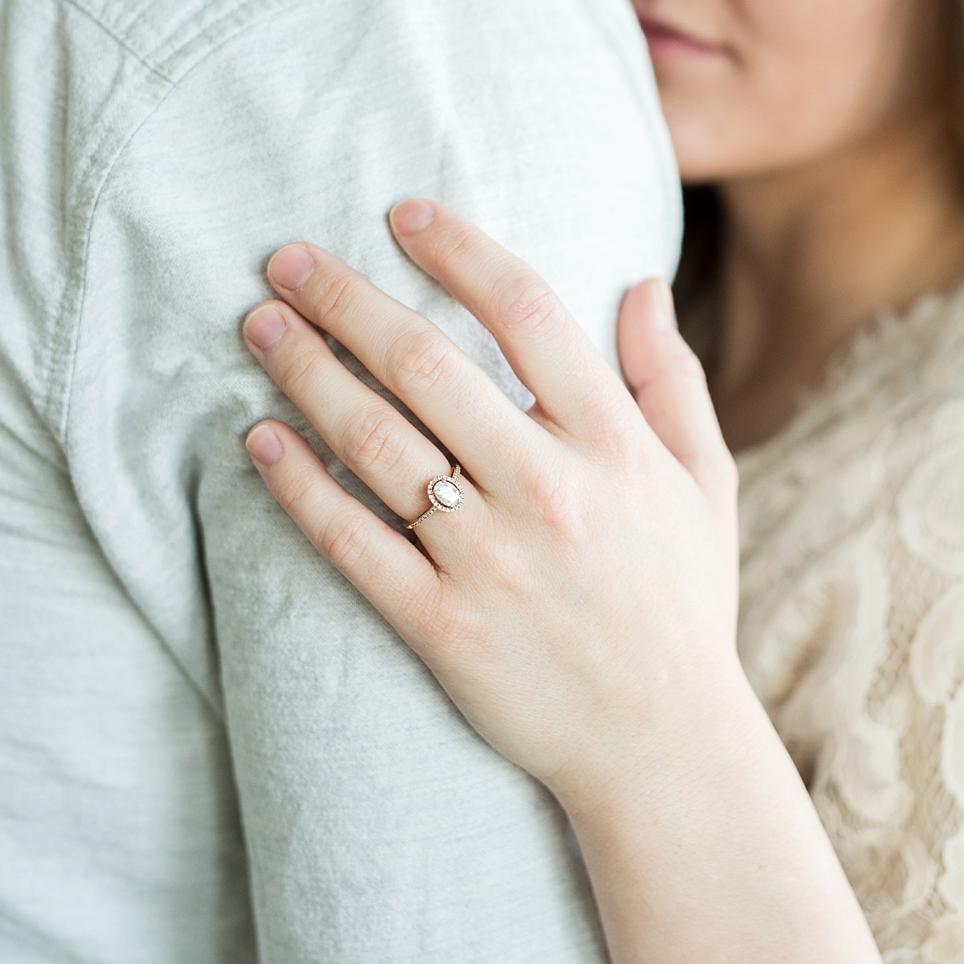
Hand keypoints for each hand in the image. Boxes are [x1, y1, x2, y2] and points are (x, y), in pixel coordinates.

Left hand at [237, 201, 745, 813]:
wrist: (664, 750)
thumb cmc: (679, 607)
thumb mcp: (703, 486)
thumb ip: (667, 381)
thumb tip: (641, 281)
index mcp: (614, 443)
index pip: (527, 311)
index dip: (458, 250)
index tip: (401, 213)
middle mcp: (549, 490)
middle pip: (426, 365)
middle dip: (345, 300)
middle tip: (283, 261)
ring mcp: (490, 559)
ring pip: (375, 444)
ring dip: (306, 374)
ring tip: (259, 330)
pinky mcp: (442, 625)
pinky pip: (351, 542)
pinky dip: (299, 487)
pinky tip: (259, 439)